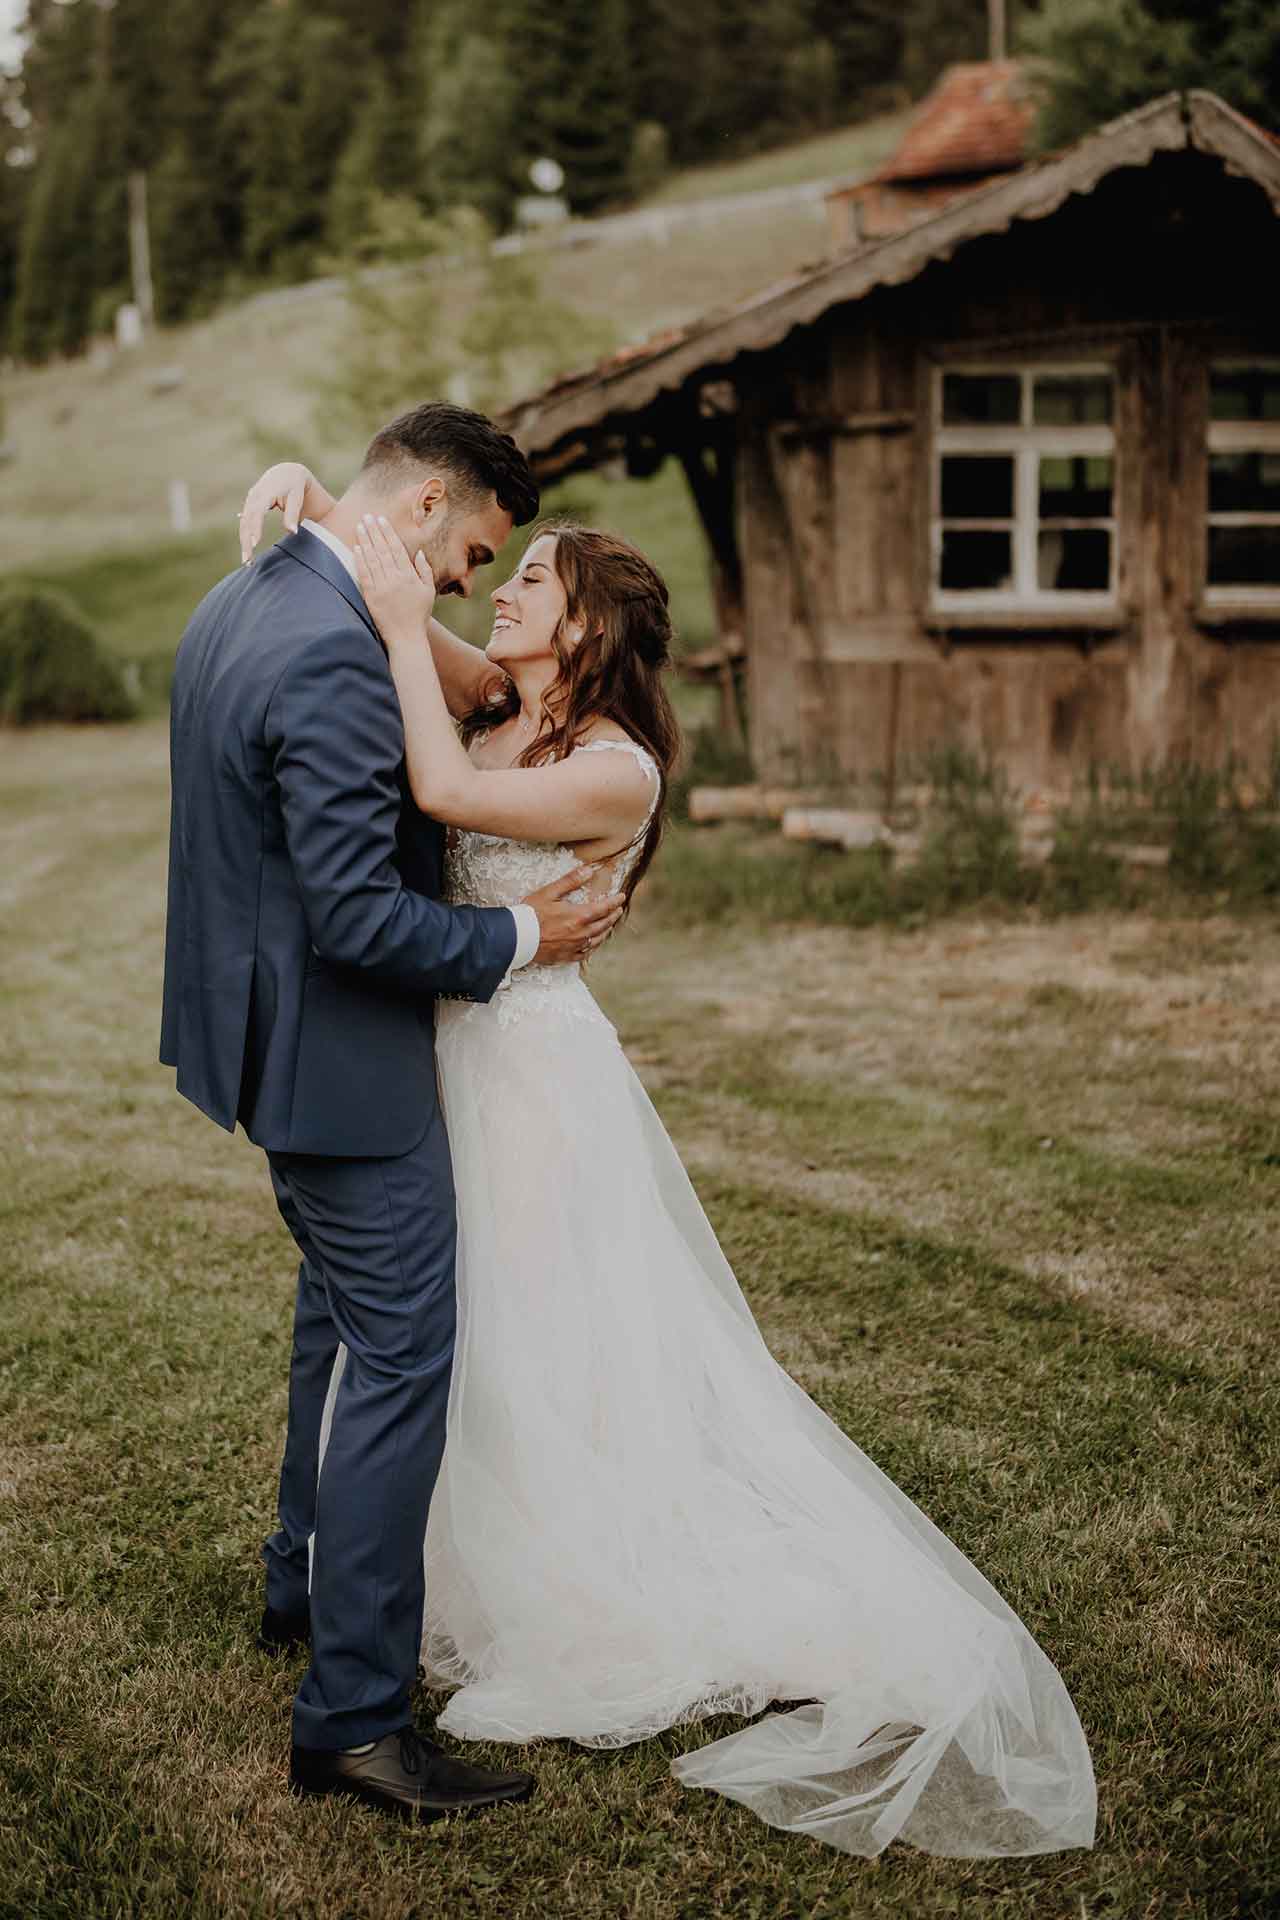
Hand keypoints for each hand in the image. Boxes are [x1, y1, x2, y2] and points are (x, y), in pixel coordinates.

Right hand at [239, 462, 311, 563]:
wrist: (286, 473)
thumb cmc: (295, 485)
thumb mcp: (297, 497)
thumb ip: (292, 513)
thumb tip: (292, 532)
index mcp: (266, 492)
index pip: (257, 511)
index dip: (255, 527)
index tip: (255, 543)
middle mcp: (254, 496)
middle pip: (246, 520)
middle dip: (246, 540)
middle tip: (248, 560)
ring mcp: (250, 501)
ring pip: (244, 523)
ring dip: (244, 542)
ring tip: (247, 561)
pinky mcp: (250, 506)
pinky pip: (245, 523)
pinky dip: (246, 537)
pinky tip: (247, 552)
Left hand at [353, 514, 436, 644]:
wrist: (406, 638)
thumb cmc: (419, 615)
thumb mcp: (428, 592)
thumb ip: (425, 571)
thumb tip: (418, 553)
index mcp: (409, 576)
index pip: (397, 549)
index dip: (388, 533)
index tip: (381, 520)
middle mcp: (395, 580)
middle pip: (383, 550)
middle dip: (374, 531)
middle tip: (367, 516)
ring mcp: (382, 588)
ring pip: (372, 559)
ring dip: (365, 541)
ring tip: (359, 526)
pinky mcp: (371, 597)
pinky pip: (364, 574)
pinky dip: (360, 560)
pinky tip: (356, 548)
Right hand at [522, 868, 624, 966]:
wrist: (515, 937)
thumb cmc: (530, 913)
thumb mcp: (549, 892)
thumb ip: (570, 881)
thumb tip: (589, 870)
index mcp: (578, 916)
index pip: (603, 908)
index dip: (614, 902)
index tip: (621, 897)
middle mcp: (580, 933)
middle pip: (603, 925)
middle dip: (612, 916)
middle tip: (618, 910)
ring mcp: (573, 947)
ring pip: (596, 940)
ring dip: (605, 931)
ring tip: (609, 926)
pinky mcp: (565, 957)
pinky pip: (584, 954)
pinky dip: (591, 947)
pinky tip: (592, 944)